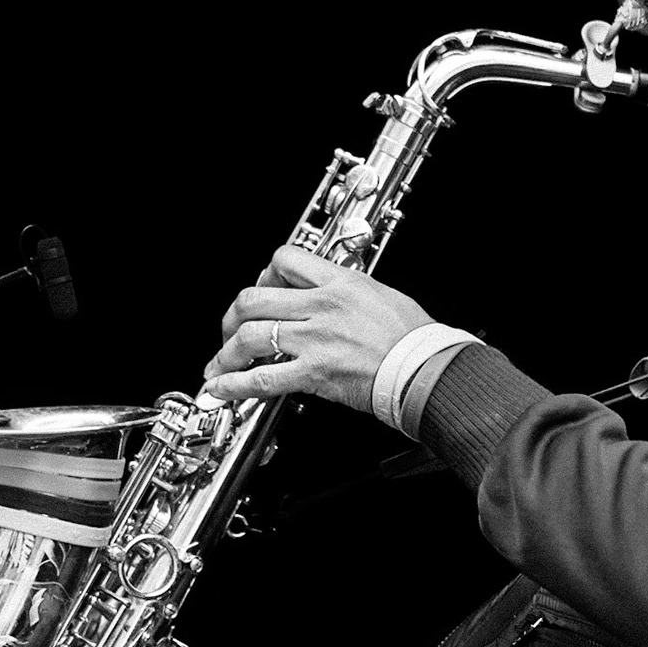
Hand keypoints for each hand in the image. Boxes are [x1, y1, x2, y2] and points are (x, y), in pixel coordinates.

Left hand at [202, 245, 433, 412]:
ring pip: (251, 335)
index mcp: (341, 281)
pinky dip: (235, 383)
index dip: (265, 273)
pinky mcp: (315, 373)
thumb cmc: (415, 339)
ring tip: (220, 365)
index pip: (286, 258)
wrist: (428, 369)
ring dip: (227, 351)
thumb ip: (345, 293)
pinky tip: (222, 388)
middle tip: (231, 330)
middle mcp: (323, 305)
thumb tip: (322, 298)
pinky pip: (263, 377)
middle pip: (255, 298)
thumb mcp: (380, 295)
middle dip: (233, 316)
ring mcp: (316, 339)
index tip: (263, 287)